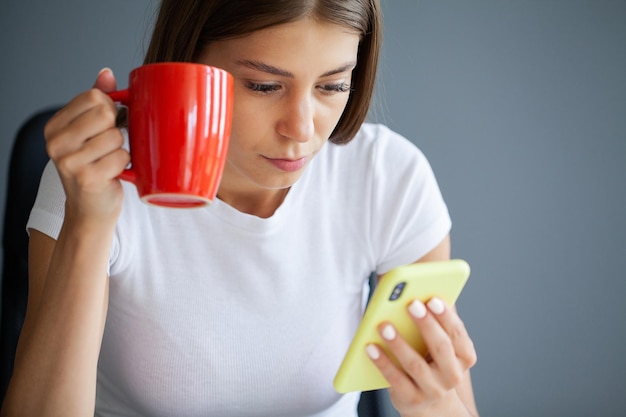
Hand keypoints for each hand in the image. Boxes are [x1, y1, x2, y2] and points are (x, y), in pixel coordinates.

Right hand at [44, 68, 129, 222]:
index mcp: (55, 126)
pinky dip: (125, 165)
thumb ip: (96, 102)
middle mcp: (56, 142)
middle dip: (116, 129)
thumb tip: (107, 73)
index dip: (110, 109)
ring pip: (116, 137)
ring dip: (121, 150)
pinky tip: (113, 174)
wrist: (90, 209)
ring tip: (109, 162)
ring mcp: (69, 161)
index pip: (93, 96)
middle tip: (108, 146)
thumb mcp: (89, 133)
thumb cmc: (94, 168)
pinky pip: (121, 157)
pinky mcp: (87, 178)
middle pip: (105, 113)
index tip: (107, 125)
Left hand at [366, 298, 476, 416]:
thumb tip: (417, 292)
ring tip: (384, 325)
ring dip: (399, 343)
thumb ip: (434, 321)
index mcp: (464, 356)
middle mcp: (452, 374)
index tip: (432, 298)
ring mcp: (432, 389)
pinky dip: (382, 362)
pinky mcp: (411, 399)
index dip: (446, 316)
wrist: (427, 402)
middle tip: (411, 304)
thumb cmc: (431, 361)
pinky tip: (370, 347)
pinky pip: (395, 379)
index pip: (457, 334)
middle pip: (440, 347)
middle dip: (426, 324)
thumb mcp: (440, 344)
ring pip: (415, 364)